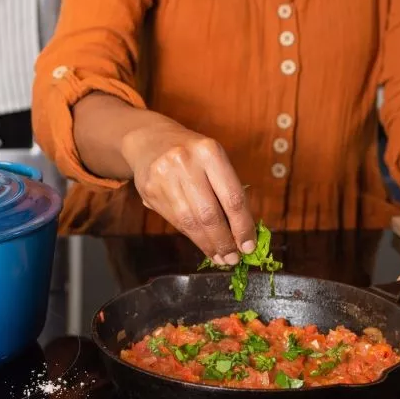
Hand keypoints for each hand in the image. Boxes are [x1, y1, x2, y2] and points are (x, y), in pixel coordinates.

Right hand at [122, 123, 255, 264]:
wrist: (150, 140)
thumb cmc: (192, 154)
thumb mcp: (214, 160)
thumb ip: (227, 191)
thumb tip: (243, 234)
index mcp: (209, 152)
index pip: (232, 198)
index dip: (243, 227)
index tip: (249, 246)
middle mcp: (185, 163)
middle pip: (210, 214)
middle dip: (224, 242)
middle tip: (233, 258)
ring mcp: (164, 177)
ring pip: (191, 223)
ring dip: (208, 245)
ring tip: (220, 257)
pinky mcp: (150, 191)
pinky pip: (176, 222)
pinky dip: (193, 237)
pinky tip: (203, 245)